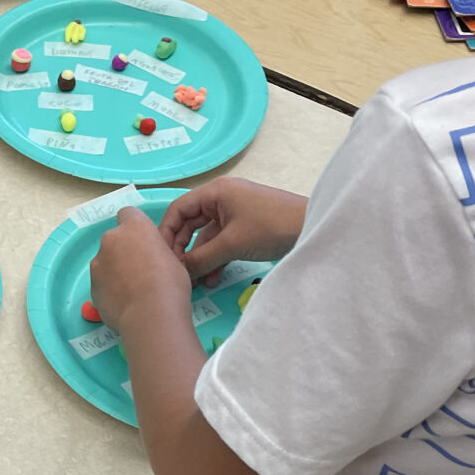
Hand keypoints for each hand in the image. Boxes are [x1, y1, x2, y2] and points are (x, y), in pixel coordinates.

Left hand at [89, 206, 193, 334]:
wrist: (151, 315)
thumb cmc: (170, 284)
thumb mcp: (172, 258)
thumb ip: (154, 250)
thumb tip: (149, 259)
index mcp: (135, 227)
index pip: (128, 214)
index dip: (135, 227)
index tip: (143, 242)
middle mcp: (111, 239)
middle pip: (115, 239)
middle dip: (124, 251)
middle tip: (140, 270)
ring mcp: (97, 262)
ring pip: (106, 261)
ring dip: (115, 270)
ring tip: (132, 291)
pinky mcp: (91, 286)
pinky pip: (101, 282)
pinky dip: (110, 289)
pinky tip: (124, 302)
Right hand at [158, 178, 306, 285]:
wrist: (312, 228)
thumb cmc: (270, 228)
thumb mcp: (232, 244)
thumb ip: (201, 258)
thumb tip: (179, 272)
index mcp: (215, 192)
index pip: (178, 210)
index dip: (166, 233)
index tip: (161, 258)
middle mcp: (221, 198)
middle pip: (190, 224)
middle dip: (183, 249)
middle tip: (177, 272)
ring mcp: (234, 213)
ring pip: (206, 236)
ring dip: (200, 258)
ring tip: (196, 282)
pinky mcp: (245, 227)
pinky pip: (222, 242)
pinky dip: (216, 259)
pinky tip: (212, 279)